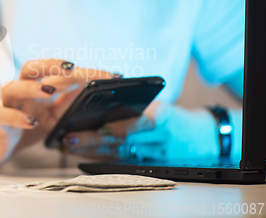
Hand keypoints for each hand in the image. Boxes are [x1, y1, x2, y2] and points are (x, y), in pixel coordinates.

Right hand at [0, 59, 112, 157]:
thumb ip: (69, 104)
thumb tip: (97, 95)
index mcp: (37, 87)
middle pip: (30, 68)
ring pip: (13, 87)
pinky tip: (32, 122)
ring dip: (31, 87)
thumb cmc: (23, 126)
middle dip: (51, 64)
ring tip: (49, 91)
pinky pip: (3, 115)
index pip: (60, 72)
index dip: (85, 72)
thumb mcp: (53, 116)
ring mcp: (6, 104)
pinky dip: (17, 117)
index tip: (110, 76)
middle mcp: (21, 91)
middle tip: (72, 67)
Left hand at [62, 102, 219, 160]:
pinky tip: (81, 155)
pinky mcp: (147, 166)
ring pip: (117, 155)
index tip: (95, 125)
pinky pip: (120, 164)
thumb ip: (135, 107)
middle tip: (69, 137)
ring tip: (68, 145)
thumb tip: (100, 104)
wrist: (202, 140)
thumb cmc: (174, 119)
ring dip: (90, 151)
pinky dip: (99, 160)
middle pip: (121, 142)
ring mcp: (152, 156)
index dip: (115, 127)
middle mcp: (157, 140)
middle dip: (92, 140)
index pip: (136, 123)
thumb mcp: (159, 106)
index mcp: (161, 118)